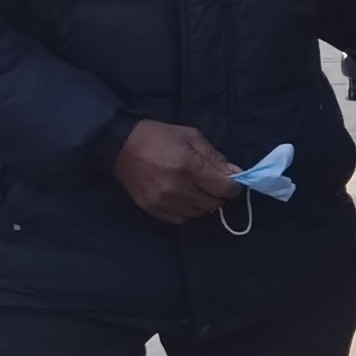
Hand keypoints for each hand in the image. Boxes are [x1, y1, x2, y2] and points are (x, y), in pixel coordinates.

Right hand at [115, 120, 247, 224]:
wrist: (120, 145)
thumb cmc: (158, 136)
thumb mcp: (191, 137)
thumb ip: (215, 157)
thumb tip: (236, 174)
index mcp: (188, 166)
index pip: (223, 189)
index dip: (233, 188)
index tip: (232, 183)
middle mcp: (175, 187)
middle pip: (212, 204)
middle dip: (219, 195)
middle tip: (214, 185)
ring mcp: (161, 200)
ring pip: (197, 213)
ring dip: (202, 204)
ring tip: (197, 189)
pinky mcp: (150, 208)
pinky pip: (179, 219)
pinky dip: (186, 210)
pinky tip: (183, 197)